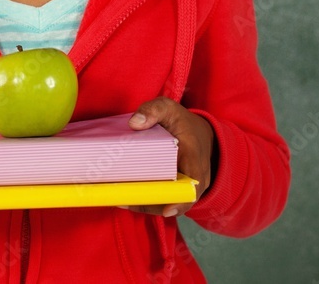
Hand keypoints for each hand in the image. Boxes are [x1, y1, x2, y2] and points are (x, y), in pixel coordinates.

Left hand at [119, 97, 214, 217]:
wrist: (199, 134)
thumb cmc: (182, 122)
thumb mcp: (169, 109)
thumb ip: (153, 110)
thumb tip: (134, 123)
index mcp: (195, 159)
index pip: (193, 186)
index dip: (181, 201)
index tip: (167, 209)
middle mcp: (194, 180)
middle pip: (175, 200)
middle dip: (151, 204)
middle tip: (123, 201)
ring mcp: (185, 188)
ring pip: (165, 203)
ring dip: (144, 205)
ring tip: (118, 201)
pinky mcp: (175, 191)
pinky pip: (161, 201)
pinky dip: (145, 202)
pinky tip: (123, 199)